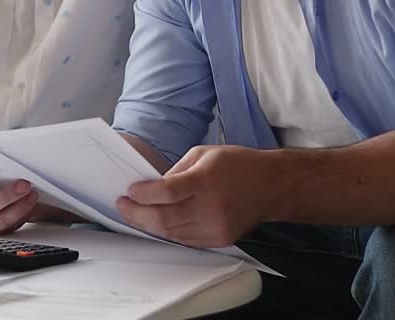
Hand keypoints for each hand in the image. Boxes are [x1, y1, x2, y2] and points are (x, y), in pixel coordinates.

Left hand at [115, 145, 270, 247]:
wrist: (271, 186)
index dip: (143, 194)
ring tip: (135, 214)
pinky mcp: (219, 240)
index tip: (129, 191)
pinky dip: (168, 232)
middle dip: (137, 213)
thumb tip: (152, 187)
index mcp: (206, 181)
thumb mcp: (203, 154)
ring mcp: (215, 228)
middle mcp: (211, 208)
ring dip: (149, 225)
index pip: (167, 193)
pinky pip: (185, 240)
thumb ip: (176, 171)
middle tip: (123, 206)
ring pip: (171, 233)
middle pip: (164, 218)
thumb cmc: (238, 165)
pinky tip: (158, 222)